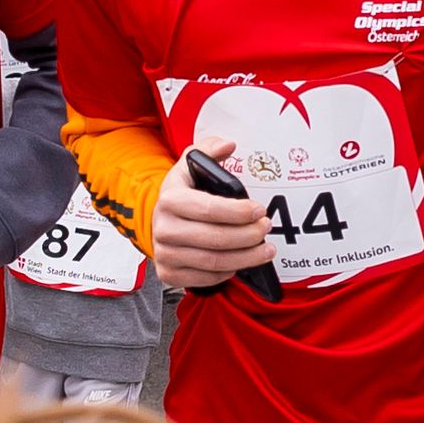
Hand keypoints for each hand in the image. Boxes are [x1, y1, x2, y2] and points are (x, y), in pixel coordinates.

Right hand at [150, 160, 279, 293]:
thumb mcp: (189, 166)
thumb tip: (227, 144)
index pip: (209, 208)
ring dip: (246, 257)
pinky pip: (206, 278)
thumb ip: (209, 150)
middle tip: (266, 228)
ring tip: (265, 249)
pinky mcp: (169, 274)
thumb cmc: (181, 193)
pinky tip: (241, 262)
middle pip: (216, 239)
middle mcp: (164, 228)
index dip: (239, 212)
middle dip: (248, 236)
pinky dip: (229, 272)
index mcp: (170, 199)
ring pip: (214, 262)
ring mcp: (165, 253)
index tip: (259, 210)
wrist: (157, 220)